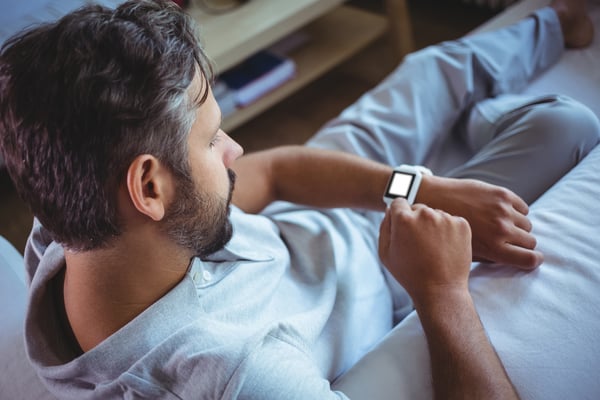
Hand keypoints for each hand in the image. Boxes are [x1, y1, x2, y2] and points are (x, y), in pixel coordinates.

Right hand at [378, 198, 471, 302]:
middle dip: (416, 221)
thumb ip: (384, 227)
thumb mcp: (385, 253)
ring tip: (433, 248)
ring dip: (433, 225)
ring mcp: (445, 218)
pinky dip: (449, 231)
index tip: (403, 228)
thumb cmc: (409, 274)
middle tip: (418, 243)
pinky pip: (451, 221)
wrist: (440, 290)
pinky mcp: (461, 224)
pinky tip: (445, 248)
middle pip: (418, 208)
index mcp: (403, 219)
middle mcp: (425, 213)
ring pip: (435, 214)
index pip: (398, 202)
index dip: (398, 215)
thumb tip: (389, 209)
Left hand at [419, 176, 542, 269]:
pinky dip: (516, 210)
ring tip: (502, 225)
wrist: (433, 200)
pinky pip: (523, 207)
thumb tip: (508, 261)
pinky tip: (501, 212)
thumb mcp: (466, 252)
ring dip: (518, 226)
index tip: (532, 258)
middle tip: (511, 240)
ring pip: (527, 224)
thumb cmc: (445, 230)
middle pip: (530, 241)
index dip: (533, 260)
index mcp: (493, 248)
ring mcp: (503, 211)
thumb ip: (488, 257)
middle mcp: (501, 230)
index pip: (529, 259)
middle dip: (523, 243)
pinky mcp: (502, 194)